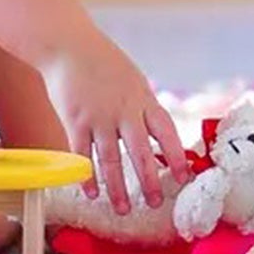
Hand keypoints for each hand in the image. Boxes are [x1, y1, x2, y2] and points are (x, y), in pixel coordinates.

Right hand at [41, 27, 185, 215]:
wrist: (68, 44)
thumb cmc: (102, 62)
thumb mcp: (132, 79)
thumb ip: (142, 106)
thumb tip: (155, 134)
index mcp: (143, 98)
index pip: (166, 131)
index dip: (177, 155)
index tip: (185, 177)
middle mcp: (124, 109)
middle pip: (141, 151)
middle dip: (149, 180)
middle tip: (155, 203)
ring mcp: (98, 116)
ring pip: (110, 160)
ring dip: (117, 188)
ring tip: (122, 209)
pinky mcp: (74, 120)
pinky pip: (81, 155)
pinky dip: (86, 176)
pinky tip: (91, 193)